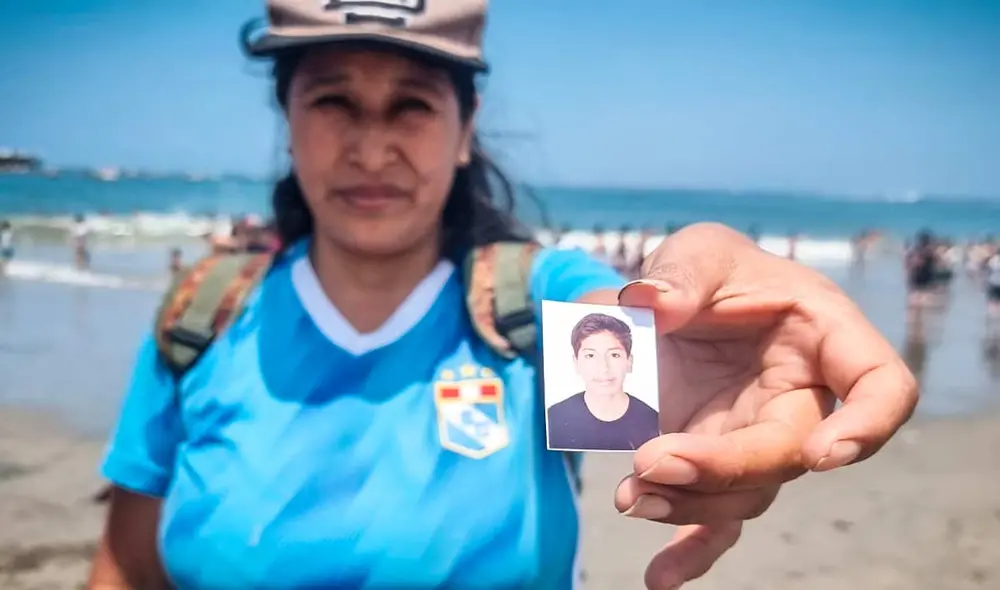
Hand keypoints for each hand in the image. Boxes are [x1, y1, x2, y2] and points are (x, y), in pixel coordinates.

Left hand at [615, 222, 917, 589]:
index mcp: (821, 336)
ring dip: (690, 503)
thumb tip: (653, 303)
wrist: (665, 305)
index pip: (880, 386)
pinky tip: (661, 577)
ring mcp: (757, 437)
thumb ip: (679, 272)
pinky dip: (691, 548)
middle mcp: (800, 397)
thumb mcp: (696, 251)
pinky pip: (717, 519)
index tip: (822, 454)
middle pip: (789, 453)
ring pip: (748, 493)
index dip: (868, 426)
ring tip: (630, 495)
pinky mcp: (716, 464)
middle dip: (725, 467)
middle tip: (652, 458)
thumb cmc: (702, 271)